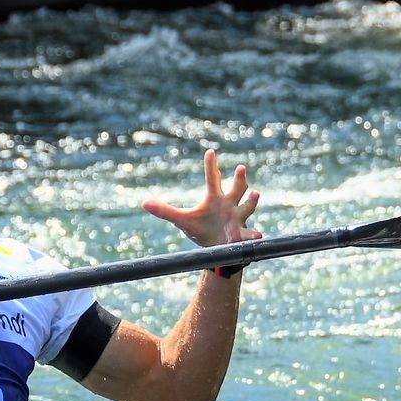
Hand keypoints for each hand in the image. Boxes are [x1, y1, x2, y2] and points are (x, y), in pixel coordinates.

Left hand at [143, 149, 261, 249]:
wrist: (216, 248)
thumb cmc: (201, 228)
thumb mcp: (183, 220)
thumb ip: (165, 211)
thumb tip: (144, 203)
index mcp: (215, 198)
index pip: (213, 179)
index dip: (211, 166)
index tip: (210, 152)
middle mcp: (229, 204)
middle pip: (236, 188)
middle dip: (239, 179)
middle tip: (240, 168)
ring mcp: (237, 218)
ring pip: (247, 207)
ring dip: (251, 201)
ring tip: (256, 194)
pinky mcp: (242, 235)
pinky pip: (248, 234)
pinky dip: (252, 235)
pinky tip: (257, 235)